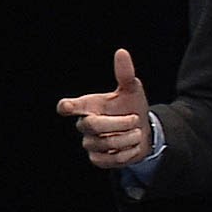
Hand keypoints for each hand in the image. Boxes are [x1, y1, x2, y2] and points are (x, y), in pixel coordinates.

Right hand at [56, 48, 151, 168]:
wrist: (144, 131)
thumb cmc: (132, 107)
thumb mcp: (132, 89)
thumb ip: (125, 73)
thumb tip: (121, 52)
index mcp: (89, 106)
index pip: (70, 106)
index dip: (68, 106)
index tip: (67, 106)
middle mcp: (85, 124)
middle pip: (93, 125)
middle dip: (119, 123)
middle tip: (135, 118)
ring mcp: (90, 143)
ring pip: (105, 143)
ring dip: (128, 137)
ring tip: (136, 132)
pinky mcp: (97, 159)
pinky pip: (111, 159)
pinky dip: (127, 152)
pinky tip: (132, 145)